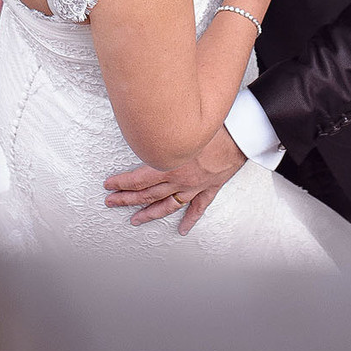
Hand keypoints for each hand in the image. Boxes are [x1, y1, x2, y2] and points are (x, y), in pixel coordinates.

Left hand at [105, 128, 244, 233]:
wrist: (241, 135)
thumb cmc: (213, 125)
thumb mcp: (180, 125)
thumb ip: (159, 128)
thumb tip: (139, 121)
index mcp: (170, 165)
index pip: (139, 179)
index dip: (121, 183)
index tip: (109, 186)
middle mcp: (180, 179)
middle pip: (148, 194)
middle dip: (127, 200)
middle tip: (112, 203)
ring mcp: (195, 186)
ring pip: (168, 205)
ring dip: (150, 213)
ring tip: (136, 220)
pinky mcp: (210, 187)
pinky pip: (198, 207)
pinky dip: (190, 219)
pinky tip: (182, 229)